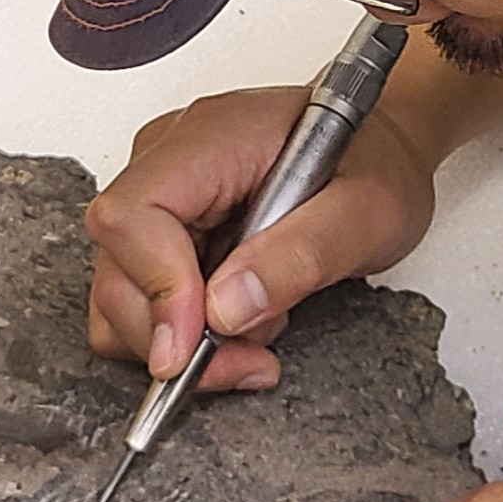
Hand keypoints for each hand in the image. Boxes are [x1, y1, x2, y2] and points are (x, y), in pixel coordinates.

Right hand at [84, 83, 441, 391]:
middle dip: (170, 335)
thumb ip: (299, 256)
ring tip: (256, 341)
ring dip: (176, 340)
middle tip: (247, 364)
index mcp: (212, 137)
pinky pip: (143, 293)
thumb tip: (222, 310)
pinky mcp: (168, 227)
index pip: (132, 213)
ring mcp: (164, 192)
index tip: (198, 344)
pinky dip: (181, 332)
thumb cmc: (378, 163)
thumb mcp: (368, 212)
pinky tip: (240, 324)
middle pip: (117, 262)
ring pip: (120, 289)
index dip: (155, 287)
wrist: (385, 146)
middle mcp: (170, 158)